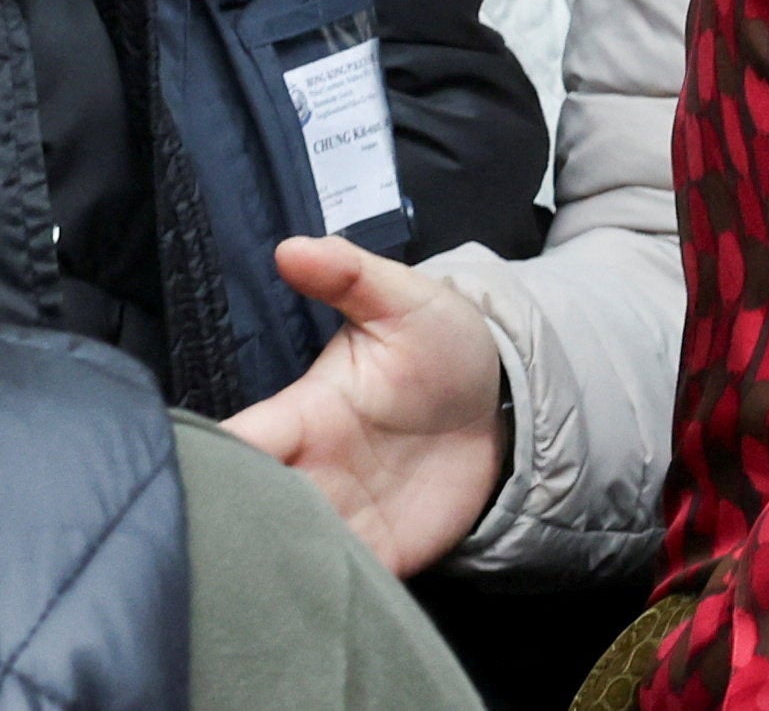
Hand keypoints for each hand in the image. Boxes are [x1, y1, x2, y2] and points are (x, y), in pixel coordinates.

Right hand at [223, 237, 509, 576]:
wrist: (504, 404)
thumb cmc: (441, 347)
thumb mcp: (406, 301)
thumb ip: (352, 276)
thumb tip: (293, 246)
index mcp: (301, 417)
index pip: (235, 443)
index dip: (205, 463)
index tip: (185, 480)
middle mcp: (307, 473)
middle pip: (242, 510)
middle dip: (225, 530)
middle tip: (223, 547)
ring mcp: (340, 516)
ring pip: (278, 556)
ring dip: (269, 570)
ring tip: (269, 581)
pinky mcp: (379, 552)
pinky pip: (336, 585)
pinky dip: (323, 596)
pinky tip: (323, 601)